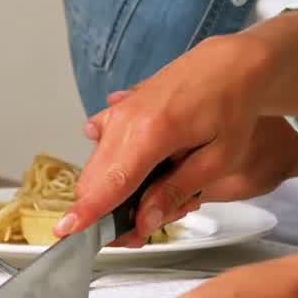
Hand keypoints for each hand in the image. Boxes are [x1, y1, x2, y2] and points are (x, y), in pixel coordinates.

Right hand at [53, 34, 278, 243]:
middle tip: (148, 225)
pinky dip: (118, 166)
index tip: (64, 233)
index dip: (86, 214)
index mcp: (150, 134)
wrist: (232, 63)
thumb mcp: (219, 159)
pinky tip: (149, 167)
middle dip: (111, 213)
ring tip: (165, 192)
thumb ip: (176, 191)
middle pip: (96, 181)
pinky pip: (105, 146)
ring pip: (99, 167)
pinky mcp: (120, 108)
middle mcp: (125, 121)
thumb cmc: (233, 106)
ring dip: (119, 191)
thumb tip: (143, 222)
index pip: (110, 184)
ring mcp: (119, 111)